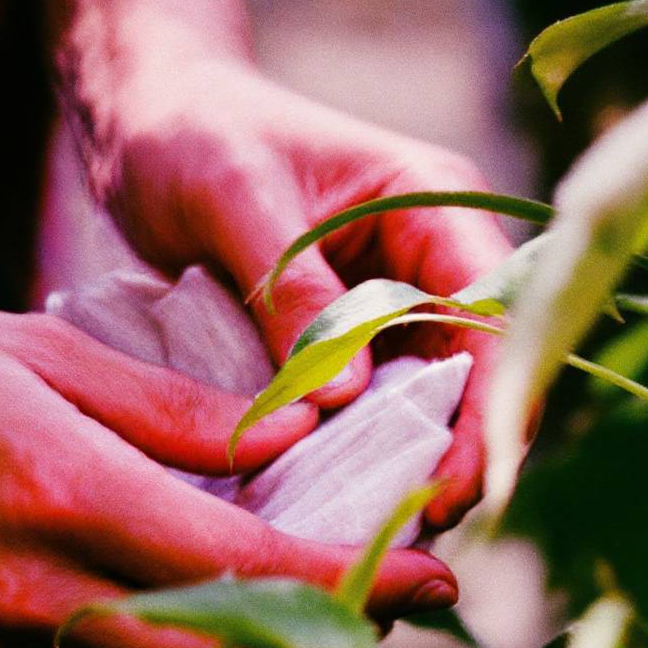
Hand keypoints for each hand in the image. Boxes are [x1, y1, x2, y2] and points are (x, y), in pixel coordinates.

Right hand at [0, 297, 459, 647]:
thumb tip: (297, 443)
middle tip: (405, 597)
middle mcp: (40, 598)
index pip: (250, 569)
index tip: (437, 576)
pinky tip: (235, 619)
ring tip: (338, 607)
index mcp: (65, 498)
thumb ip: (182, 409)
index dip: (358, 583)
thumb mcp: (47, 352)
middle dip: (336, 639)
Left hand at [86, 51, 515, 530]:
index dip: (492, 402)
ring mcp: (401, 299)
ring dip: (424, 458)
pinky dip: (373, 449)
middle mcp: (434, 254)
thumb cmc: (194, 134)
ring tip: (393, 525)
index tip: (454, 479)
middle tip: (427, 521)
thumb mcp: (235, 197)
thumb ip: (294, 291)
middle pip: (486, 367)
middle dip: (469, 447)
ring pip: (443, 396)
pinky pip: (386, 403)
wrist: (150, 123)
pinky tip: (350, 495)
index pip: (497, 312)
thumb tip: (346, 396)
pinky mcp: (360, 337)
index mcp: (431, 202)